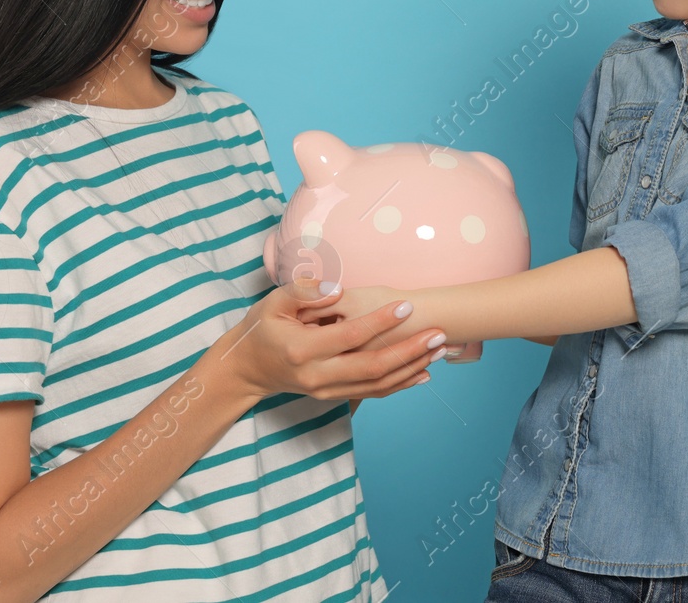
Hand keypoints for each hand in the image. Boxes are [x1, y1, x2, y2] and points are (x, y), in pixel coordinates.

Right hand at [205, 277, 443, 401]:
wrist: (247, 368)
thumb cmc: (261, 327)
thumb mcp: (273, 301)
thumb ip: (305, 291)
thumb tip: (339, 289)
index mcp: (301, 349)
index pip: (350, 336)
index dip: (380, 322)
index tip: (406, 306)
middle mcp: (316, 376)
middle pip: (372, 367)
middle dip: (409, 350)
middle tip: (438, 334)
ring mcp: (326, 391)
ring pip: (377, 385)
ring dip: (411, 368)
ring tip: (440, 350)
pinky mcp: (333, 397)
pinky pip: (372, 393)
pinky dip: (400, 385)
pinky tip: (423, 372)